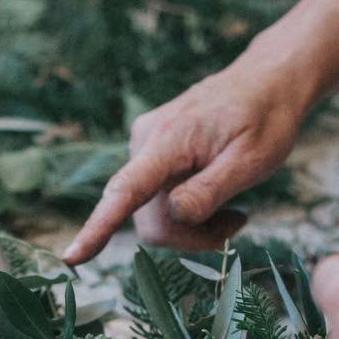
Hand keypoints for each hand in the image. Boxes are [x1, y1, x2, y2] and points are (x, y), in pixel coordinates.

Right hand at [62, 46, 307, 262]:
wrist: (265, 81)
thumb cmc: (266, 119)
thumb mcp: (251, 160)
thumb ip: (209, 190)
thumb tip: (173, 216)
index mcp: (168, 140)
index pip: (125, 192)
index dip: (98, 229)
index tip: (72, 257)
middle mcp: (144, 140)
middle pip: (147, 218)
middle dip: (188, 235)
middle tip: (235, 223)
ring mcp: (144, 145)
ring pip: (153, 213)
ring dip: (191, 224)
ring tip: (231, 209)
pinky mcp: (150, 152)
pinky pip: (157, 198)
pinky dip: (186, 210)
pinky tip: (216, 194)